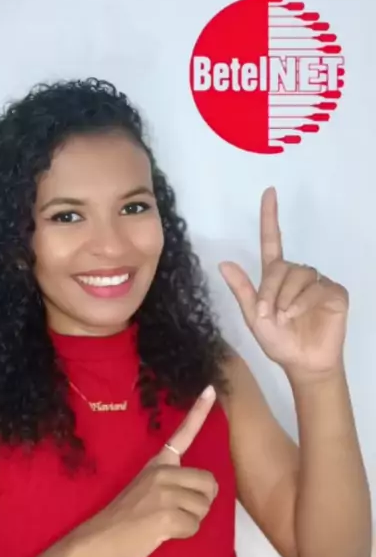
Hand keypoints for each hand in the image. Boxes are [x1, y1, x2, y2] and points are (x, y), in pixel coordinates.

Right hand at [73, 386, 217, 556]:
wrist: (99, 539)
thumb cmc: (126, 516)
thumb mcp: (146, 487)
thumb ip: (172, 482)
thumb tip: (207, 489)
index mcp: (159, 464)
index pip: (183, 434)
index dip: (199, 412)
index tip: (210, 389)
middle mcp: (163, 473)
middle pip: (210, 485)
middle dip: (201, 503)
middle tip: (178, 511)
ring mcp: (164, 493)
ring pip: (204, 508)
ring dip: (191, 520)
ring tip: (166, 522)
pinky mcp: (165, 515)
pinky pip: (194, 526)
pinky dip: (183, 534)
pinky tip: (162, 532)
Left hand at [218, 187, 348, 382]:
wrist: (303, 363)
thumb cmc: (279, 342)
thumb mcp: (254, 319)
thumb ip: (241, 291)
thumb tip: (223, 262)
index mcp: (275, 278)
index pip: (273, 242)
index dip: (270, 217)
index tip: (269, 192)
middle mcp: (297, 275)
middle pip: (282, 266)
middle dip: (270, 290)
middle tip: (266, 314)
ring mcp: (317, 282)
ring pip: (299, 275)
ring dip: (286, 298)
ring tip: (284, 318)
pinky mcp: (334, 292)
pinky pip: (317, 287)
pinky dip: (303, 301)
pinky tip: (299, 315)